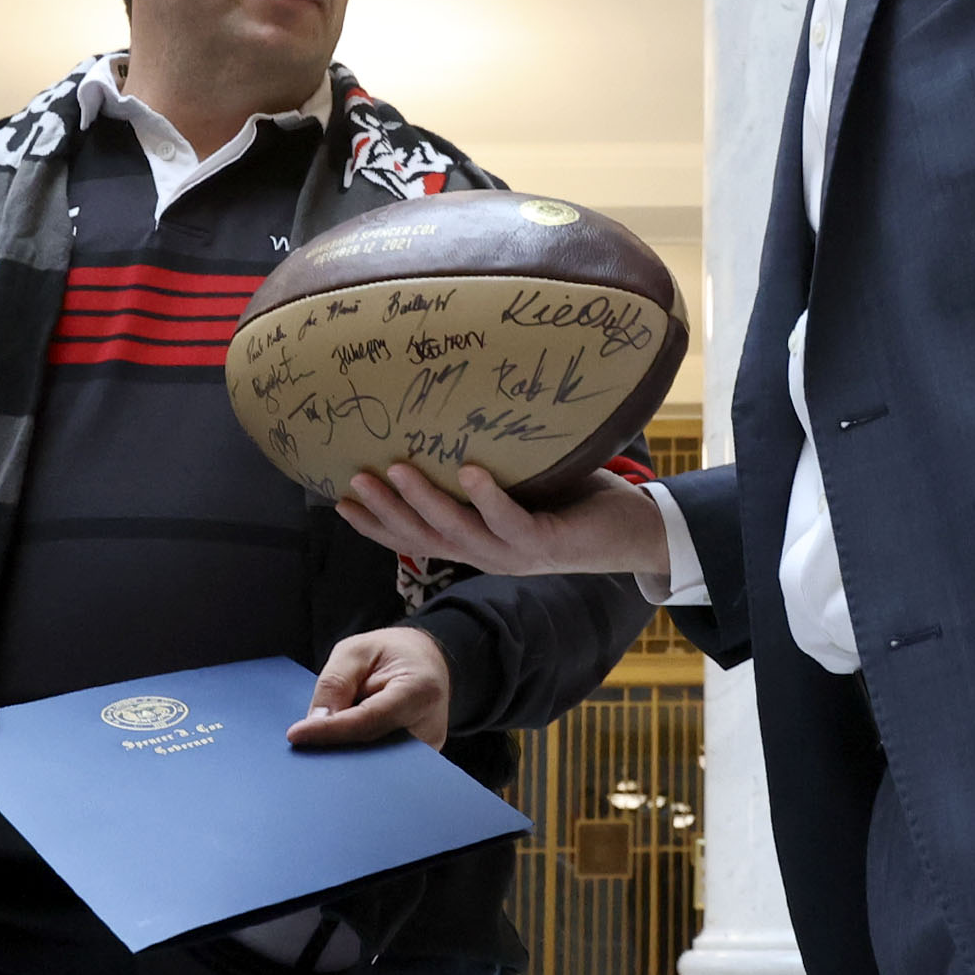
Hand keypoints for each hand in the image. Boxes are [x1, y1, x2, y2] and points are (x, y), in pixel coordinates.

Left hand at [289, 625, 453, 749]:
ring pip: (375, 764)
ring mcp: (426, 750)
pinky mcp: (418, 762)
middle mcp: (430, 727)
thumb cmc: (391, 653)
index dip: (330, 730)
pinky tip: (338, 749)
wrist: (425, 661)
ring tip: (318, 745)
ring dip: (344, 756)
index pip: (368, 719)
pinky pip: (381, 765)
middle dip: (335, 749)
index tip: (296, 735)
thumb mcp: (356, 651)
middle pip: (372, 750)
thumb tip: (317, 722)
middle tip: (302, 745)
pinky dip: (356, 758)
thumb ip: (335, 683)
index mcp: (419, 691)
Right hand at [337, 463, 670, 582]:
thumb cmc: (577, 503)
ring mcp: (515, 552)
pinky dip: (487, 496)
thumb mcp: (523, 487)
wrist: (635, 534)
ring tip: (395, 468)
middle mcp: (488, 554)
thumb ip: (490, 471)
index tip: (340, 503)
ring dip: (423, 502)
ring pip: (457, 532)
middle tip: (352, 481)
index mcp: (478, 544)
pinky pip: (509, 521)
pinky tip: (470, 470)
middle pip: (424, 538)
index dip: (376, 525)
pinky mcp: (545, 542)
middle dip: (386, 511)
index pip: (415, 539)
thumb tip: (454, 421)